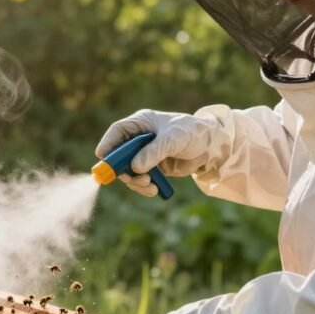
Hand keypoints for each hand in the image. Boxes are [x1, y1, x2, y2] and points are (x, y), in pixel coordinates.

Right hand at [96, 109, 218, 196]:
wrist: (212, 147)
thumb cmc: (193, 133)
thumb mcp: (174, 139)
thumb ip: (154, 152)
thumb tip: (135, 167)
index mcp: (141, 123)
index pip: (117, 132)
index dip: (108, 144)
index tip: (102, 157)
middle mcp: (139, 139)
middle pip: (119, 155)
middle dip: (123, 169)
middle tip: (131, 179)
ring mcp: (145, 154)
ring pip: (128, 171)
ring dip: (135, 181)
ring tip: (149, 185)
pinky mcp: (152, 168)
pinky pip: (141, 180)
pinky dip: (144, 187)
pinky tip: (154, 189)